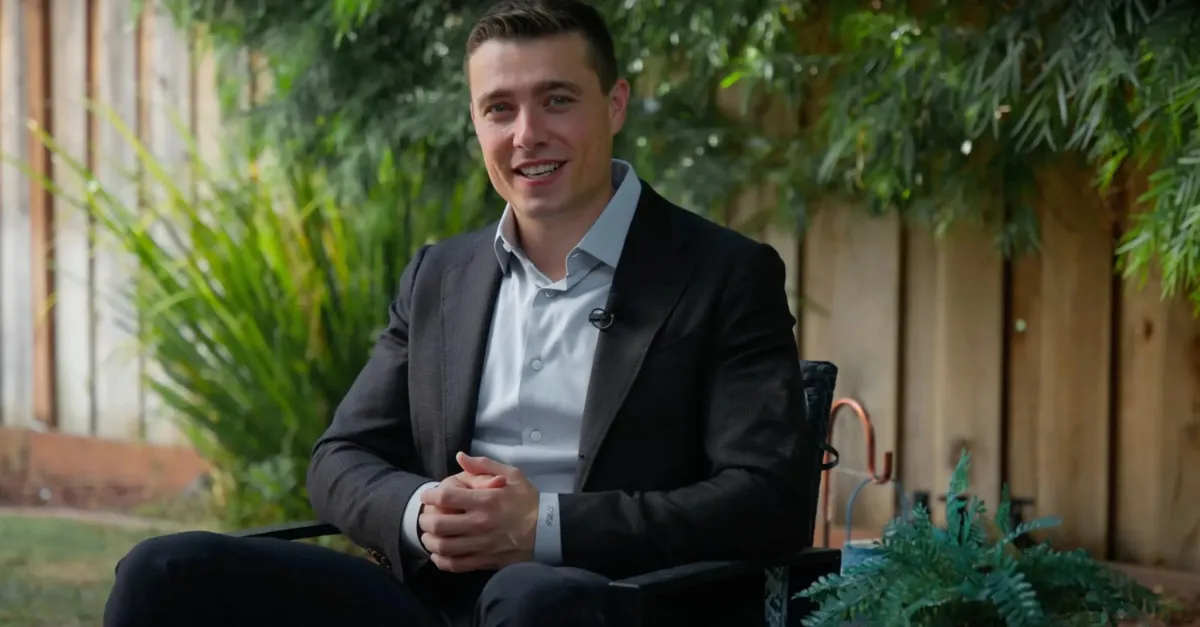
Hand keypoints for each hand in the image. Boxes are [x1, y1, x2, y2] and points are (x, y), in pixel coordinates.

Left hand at [418, 452, 538, 572]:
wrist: (549, 531)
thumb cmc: (529, 500)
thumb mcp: (512, 475)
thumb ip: (484, 465)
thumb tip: (460, 456)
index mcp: (485, 500)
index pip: (446, 497)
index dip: (430, 495)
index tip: (428, 495)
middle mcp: (480, 523)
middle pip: (438, 524)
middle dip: (425, 520)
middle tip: (426, 516)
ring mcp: (481, 544)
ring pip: (443, 546)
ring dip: (429, 541)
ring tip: (429, 536)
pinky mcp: (485, 561)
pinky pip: (455, 565)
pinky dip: (441, 560)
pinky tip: (439, 554)